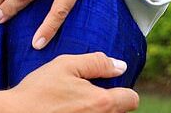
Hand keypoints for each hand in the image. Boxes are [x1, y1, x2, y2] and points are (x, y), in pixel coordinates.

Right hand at [0, 52, 138, 112]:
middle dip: (108, 102)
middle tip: (84, 94)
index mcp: (101, 102)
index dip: (121, 89)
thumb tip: (120, 65)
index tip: (106, 86)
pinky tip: (67, 111)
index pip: (131, 99)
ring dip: (96, 110)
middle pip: (120, 112)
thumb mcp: (64, 65)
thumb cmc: (39, 90)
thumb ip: (95, 62)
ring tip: (73, 104)